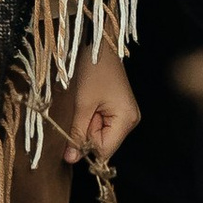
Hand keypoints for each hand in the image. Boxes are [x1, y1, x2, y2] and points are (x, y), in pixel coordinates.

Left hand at [59, 42, 140, 161]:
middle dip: (87, 133)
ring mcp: (126, 115)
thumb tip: (71, 159)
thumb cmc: (93, 69)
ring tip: (85, 104)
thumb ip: (77, 134)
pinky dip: (91, 118)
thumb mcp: (82, 104)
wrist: (99, 43)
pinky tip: (89, 103)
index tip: (72, 133)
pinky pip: (102, 124)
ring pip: (101, 134)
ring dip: (88, 125)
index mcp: (126, 120)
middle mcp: (131, 121)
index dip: (86, 147)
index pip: (104, 151)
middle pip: (103, 143)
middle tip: (81, 110)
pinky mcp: (119, 109)